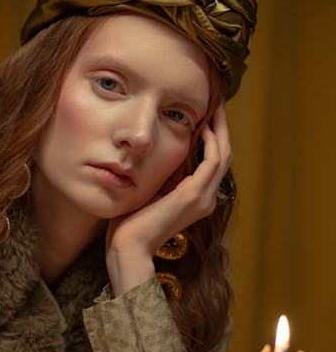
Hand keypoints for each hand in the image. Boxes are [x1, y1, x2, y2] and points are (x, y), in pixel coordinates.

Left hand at [105, 103, 231, 294]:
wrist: (128, 247)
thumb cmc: (130, 223)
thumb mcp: (151, 193)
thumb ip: (162, 178)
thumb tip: (162, 156)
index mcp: (197, 200)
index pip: (213, 164)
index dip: (214, 138)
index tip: (207, 116)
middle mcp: (205, 199)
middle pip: (224, 156)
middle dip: (222, 129)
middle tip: (218, 103)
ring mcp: (202, 198)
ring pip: (222, 156)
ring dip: (220, 130)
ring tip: (216, 107)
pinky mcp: (192, 195)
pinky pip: (211, 161)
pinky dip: (210, 142)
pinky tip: (202, 127)